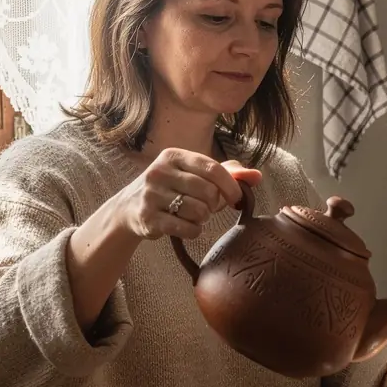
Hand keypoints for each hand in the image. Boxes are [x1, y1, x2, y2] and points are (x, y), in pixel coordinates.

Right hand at [119, 148, 261, 240]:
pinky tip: (186, 226)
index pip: (213, 168)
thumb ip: (228, 173)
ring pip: (198, 211)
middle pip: (208, 191)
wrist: (129, 208)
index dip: (231, 185)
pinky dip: (194, 231)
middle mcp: (160, 171)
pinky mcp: (148, 218)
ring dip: (203, 218)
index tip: (237, 198)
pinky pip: (187, 228)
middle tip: (207, 207)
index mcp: (174, 156)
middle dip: (214, 204)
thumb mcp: (195, 174)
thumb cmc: (172, 188)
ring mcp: (151, 195)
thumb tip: (258, 176)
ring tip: (193, 215)